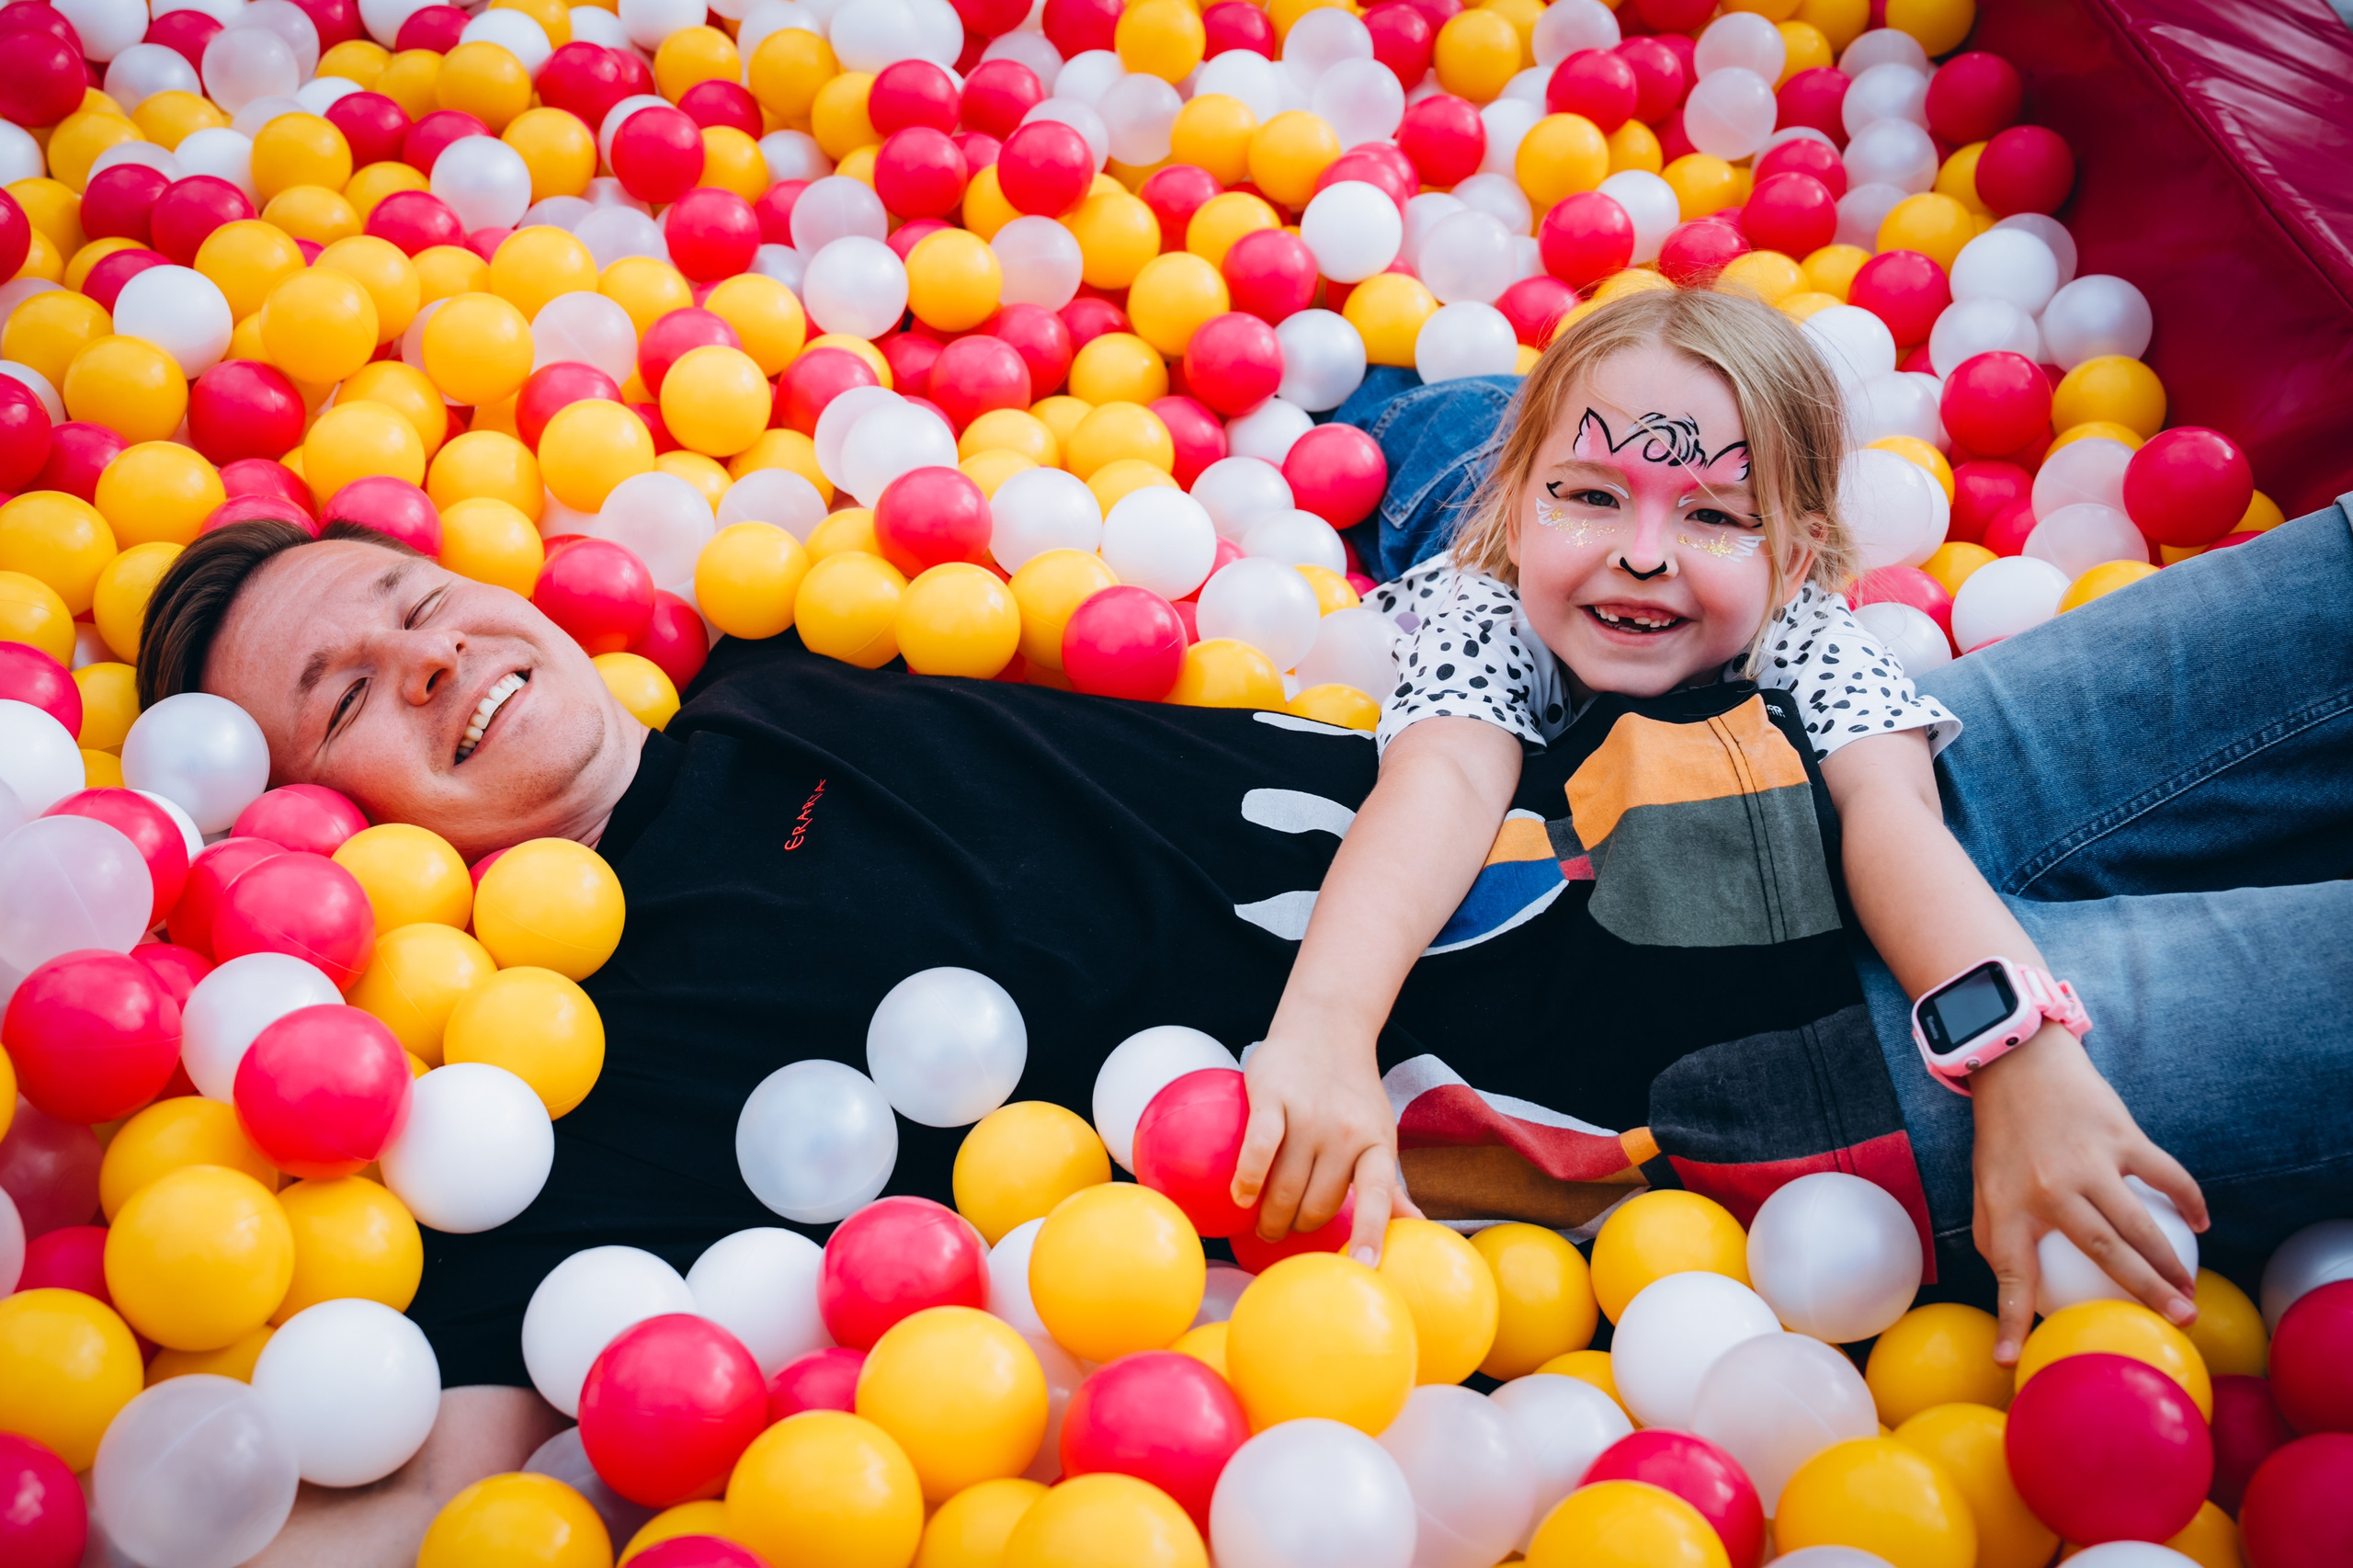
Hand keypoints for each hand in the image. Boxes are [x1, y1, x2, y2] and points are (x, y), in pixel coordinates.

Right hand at [1230, 1026, 1419, 1265]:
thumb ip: (1387, 1182)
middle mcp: (1345, 1131)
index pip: (1378, 1195)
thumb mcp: (1378, 1133)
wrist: (1325, 1027)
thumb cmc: (1352, 1092)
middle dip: (1297, 1228)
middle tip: (1283, 1231)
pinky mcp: (1273, 1097)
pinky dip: (1247, 1180)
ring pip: (1285, 1186)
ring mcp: (1309, 1114)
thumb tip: (1416, 1225)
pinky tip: (1240, 1197)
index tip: (1364, 1267)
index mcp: (1376, 1143)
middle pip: (1317, 1203)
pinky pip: (1258, 1149)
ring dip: (1269, 1215)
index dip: (1370, 1233)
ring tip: (1261, 1223)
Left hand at [1970, 1023, 2209, 1364]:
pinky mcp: (2119, 1134)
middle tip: (2178, 1324)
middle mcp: (2048, 1188)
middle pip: (2104, 1254)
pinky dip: (2188, 1201)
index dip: (2009, 1320)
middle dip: (2143, 1294)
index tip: (2011, 1362)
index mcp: (2007, 1205)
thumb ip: (1996, 1235)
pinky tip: (2201, 1222)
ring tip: (2191, 1293)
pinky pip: (2164, 1176)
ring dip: (2172, 1263)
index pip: (2009, 1275)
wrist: (2015, 1061)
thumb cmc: (2001, 1134)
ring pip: (2140, 1225)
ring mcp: (2088, 1160)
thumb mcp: (1984, 1185)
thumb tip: (2015, 1292)